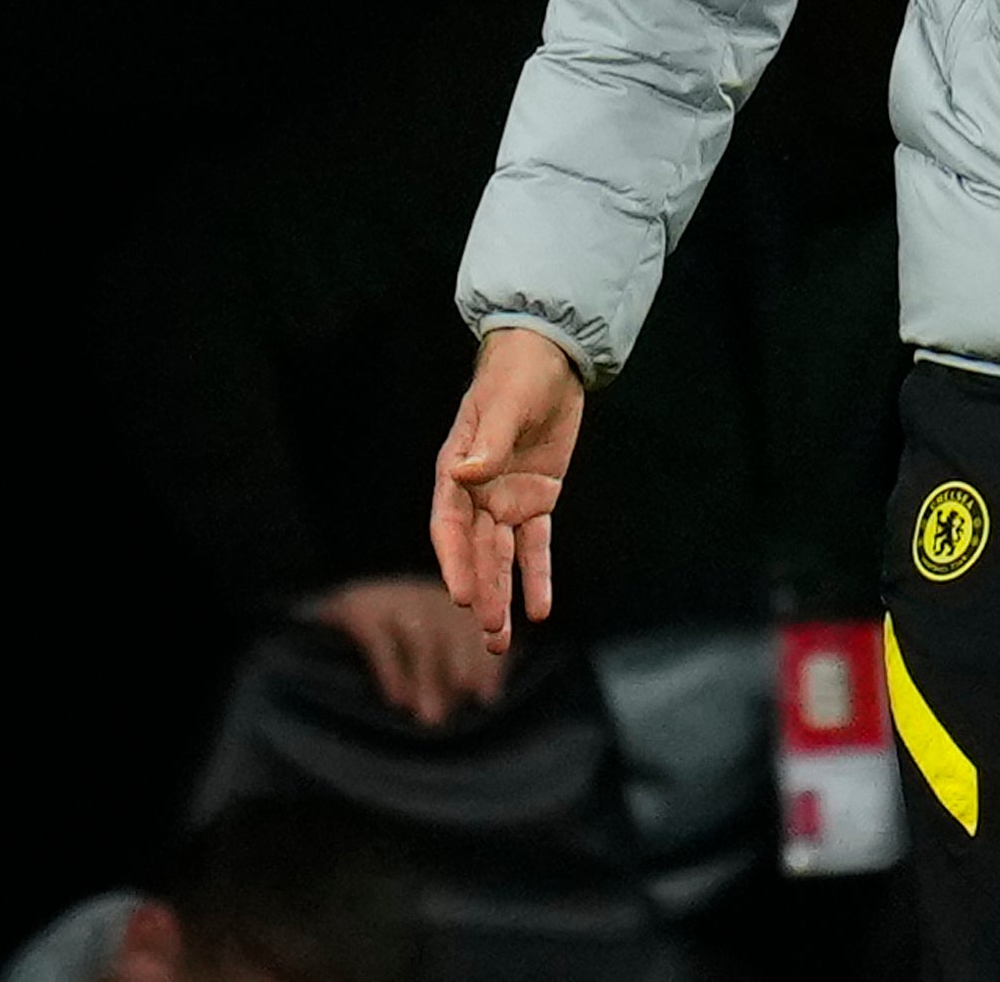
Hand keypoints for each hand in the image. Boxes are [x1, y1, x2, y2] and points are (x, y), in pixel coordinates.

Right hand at [310, 573, 508, 727]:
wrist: (310, 624)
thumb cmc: (380, 645)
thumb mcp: (420, 651)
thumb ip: (454, 668)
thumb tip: (490, 697)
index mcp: (443, 600)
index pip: (474, 627)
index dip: (485, 660)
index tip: (489, 697)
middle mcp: (421, 592)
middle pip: (453, 625)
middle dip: (465, 665)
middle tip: (472, 702)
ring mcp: (389, 597)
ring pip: (420, 634)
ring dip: (429, 678)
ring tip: (433, 717)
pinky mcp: (357, 607)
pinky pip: (380, 640)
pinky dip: (392, 672)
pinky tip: (397, 701)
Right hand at [429, 326, 584, 655]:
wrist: (549, 358)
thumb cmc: (517, 374)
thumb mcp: (506, 404)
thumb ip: (487, 442)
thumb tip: (466, 471)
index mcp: (455, 470)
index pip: (450, 526)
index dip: (455, 562)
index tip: (462, 597)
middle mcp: (475, 492)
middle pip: (476, 552)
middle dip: (482, 593)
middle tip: (489, 637)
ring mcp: (505, 499)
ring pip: (501, 557)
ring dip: (502, 595)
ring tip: (502, 640)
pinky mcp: (536, 499)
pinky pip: (535, 545)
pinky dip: (537, 575)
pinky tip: (540, 609)